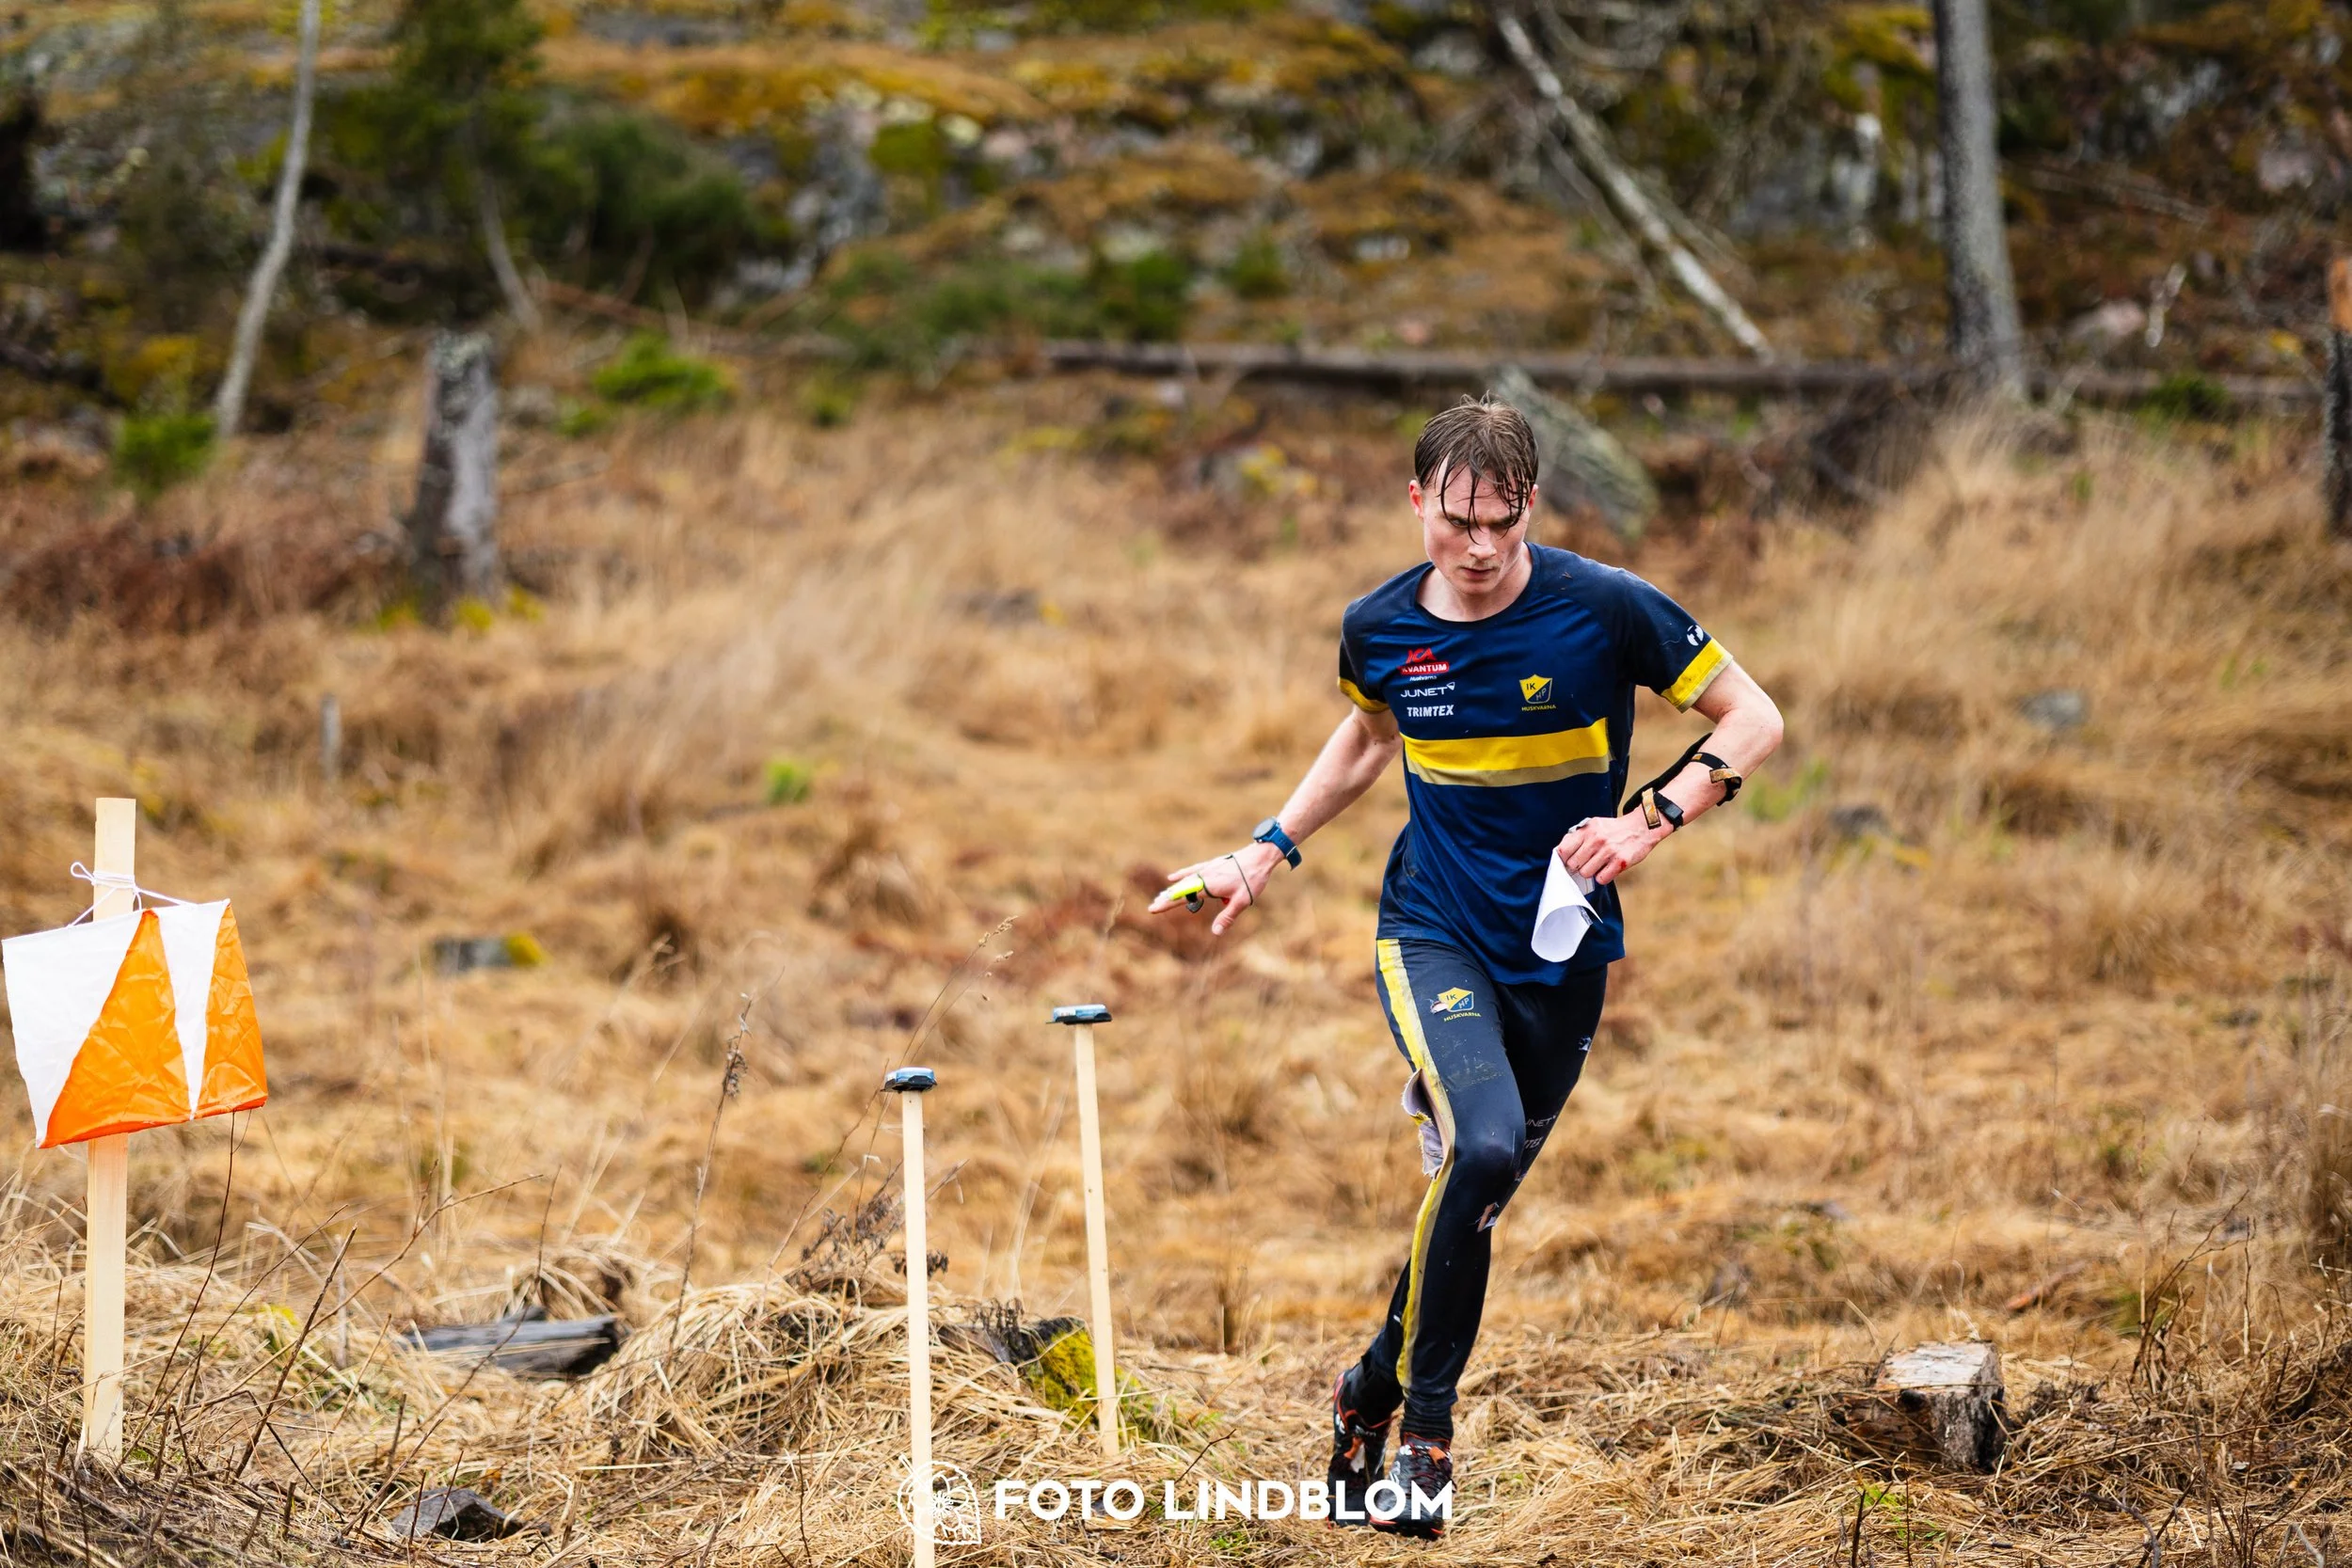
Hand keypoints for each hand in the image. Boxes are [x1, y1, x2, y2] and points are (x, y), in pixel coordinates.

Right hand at [1150, 843, 1283, 934]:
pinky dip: (1181, 875)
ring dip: (1172, 889)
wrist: (1260, 856)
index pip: (1183, 897)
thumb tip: (1216, 933)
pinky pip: (1192, 870)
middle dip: (1166, 899)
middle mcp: (1204, 876)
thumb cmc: (1253, 879)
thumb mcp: (1243, 901)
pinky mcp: (1211, 864)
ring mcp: (1207, 869)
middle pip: (1180, 889)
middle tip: (1152, 907)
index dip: (1167, 904)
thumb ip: (1228, 917)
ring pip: (1184, 881)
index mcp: (1209, 886)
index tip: (1153, 908)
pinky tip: (1172, 877)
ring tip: (1161, 896)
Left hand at [1557, 812, 1670, 885]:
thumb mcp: (1594, 825)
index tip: (1568, 861)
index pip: (1563, 850)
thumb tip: (1560, 852)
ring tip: (1599, 864)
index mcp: (1587, 830)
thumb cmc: (1614, 829)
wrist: (1642, 827)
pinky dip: (1603, 877)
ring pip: (1586, 873)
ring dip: (1591, 872)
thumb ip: (1578, 837)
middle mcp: (1596, 839)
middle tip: (1586, 863)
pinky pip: (1601, 879)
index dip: (1563, 859)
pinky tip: (1608, 869)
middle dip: (1578, 866)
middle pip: (1573, 864)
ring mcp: (1608, 851)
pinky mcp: (1620, 862)